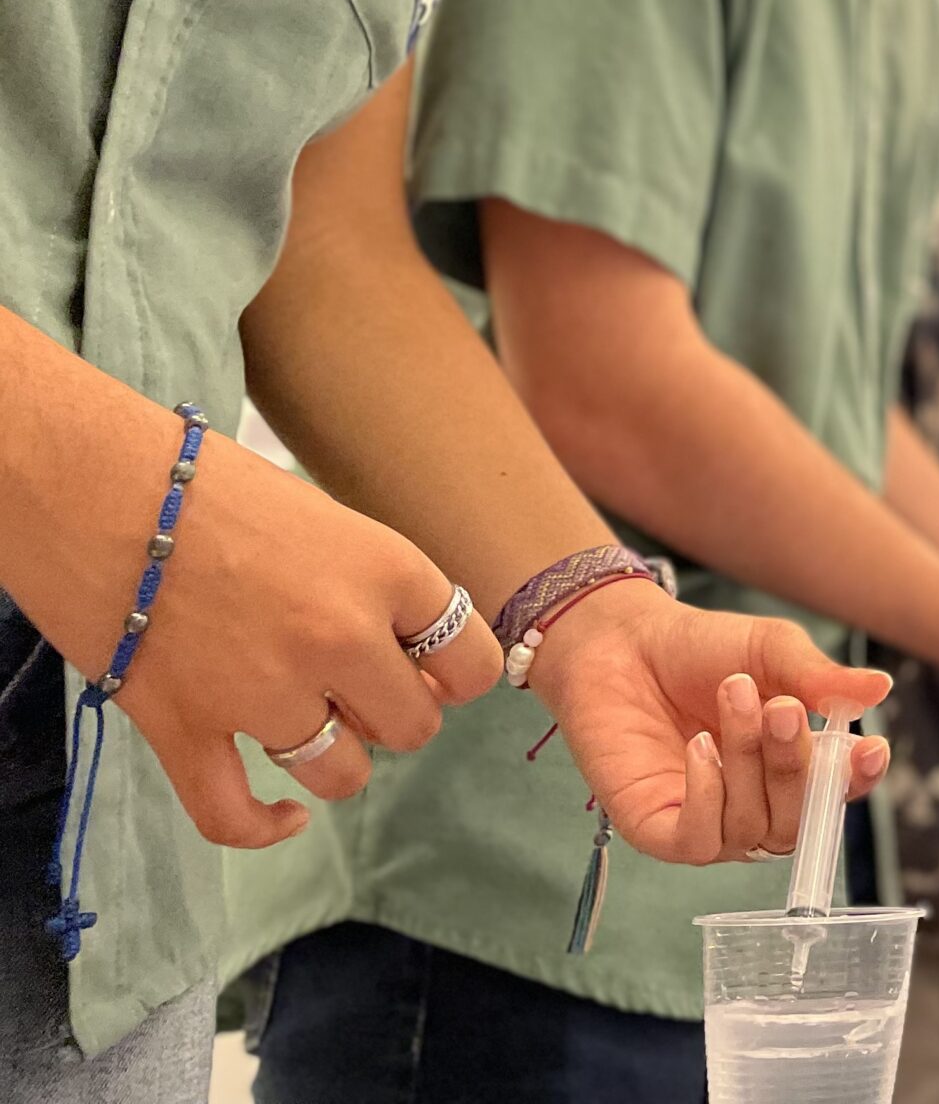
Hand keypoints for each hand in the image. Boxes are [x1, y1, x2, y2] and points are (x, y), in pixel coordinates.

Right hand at [48, 423, 503, 848]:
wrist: (93, 483)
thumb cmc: (212, 484)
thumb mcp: (327, 519)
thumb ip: (376, 587)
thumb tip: (414, 650)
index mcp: (387, 571)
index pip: (473, 660)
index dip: (457, 674)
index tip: (434, 671)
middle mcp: (340, 638)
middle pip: (414, 726)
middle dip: (396, 714)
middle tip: (364, 691)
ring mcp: (262, 692)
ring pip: (342, 775)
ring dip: (335, 758)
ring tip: (314, 724)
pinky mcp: (185, 729)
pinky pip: (237, 817)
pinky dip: (265, 826)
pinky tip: (284, 815)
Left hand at [530, 580, 892, 864]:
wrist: (621, 641)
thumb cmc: (698, 648)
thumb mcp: (769, 650)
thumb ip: (819, 677)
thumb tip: (880, 689)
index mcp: (790, 766)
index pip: (836, 794)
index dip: (857, 780)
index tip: (868, 748)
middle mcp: (753, 805)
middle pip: (797, 822)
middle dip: (794, 766)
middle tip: (780, 706)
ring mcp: (706, 823)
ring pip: (750, 829)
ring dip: (748, 762)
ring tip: (732, 696)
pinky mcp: (656, 830)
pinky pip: (699, 843)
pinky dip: (708, 796)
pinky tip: (699, 745)